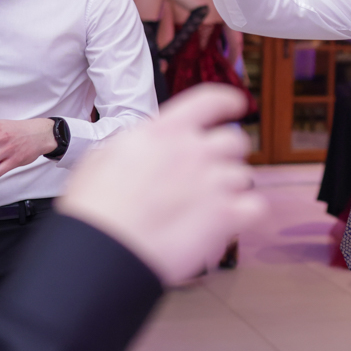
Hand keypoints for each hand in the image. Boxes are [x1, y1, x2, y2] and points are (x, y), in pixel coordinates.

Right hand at [58, 85, 264, 284]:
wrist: (103, 250)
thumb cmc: (95, 208)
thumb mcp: (104, 157)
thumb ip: (136, 144)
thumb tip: (144, 146)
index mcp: (164, 131)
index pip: (209, 100)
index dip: (227, 101)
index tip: (236, 104)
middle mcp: (194, 151)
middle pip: (234, 140)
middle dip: (227, 154)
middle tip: (212, 171)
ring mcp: (213, 182)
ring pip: (244, 176)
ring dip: (232, 188)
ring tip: (209, 205)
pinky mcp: (226, 215)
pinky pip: (255, 207)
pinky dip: (246, 213)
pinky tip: (230, 221)